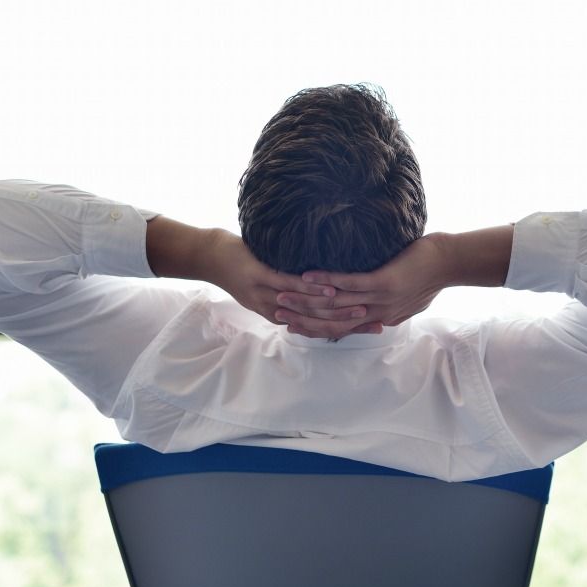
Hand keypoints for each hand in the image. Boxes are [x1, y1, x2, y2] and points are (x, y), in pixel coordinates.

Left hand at [206, 232, 371, 338]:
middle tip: (377, 318)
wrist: (210, 257)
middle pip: (317, 323)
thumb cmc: (245, 268)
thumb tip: (327, 292)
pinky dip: (311, 288)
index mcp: (280, 316)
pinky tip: (330, 285)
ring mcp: (266, 294)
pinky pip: (289, 285)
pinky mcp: (259, 277)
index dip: (348, 329)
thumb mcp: (271, 288)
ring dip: (336, 307)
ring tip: (362, 304)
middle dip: (349, 322)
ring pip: (307, 306)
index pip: (320, 328)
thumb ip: (296, 294)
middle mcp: (274, 311)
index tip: (376, 325)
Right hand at [286, 233, 450, 335]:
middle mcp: (378, 314)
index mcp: (381, 319)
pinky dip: (327, 280)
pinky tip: (308, 275)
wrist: (450, 265)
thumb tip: (374, 306)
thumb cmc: (428, 275)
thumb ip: (387, 305)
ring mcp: (381, 300)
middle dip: (304, 318)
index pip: (342, 329)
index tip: (293, 325)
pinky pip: (351, 283)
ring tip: (283, 294)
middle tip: (278, 313)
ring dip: (308, 300)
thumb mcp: (407, 298)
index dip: (316, 328)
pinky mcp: (384, 283)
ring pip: (337, 305)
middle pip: (334, 322)